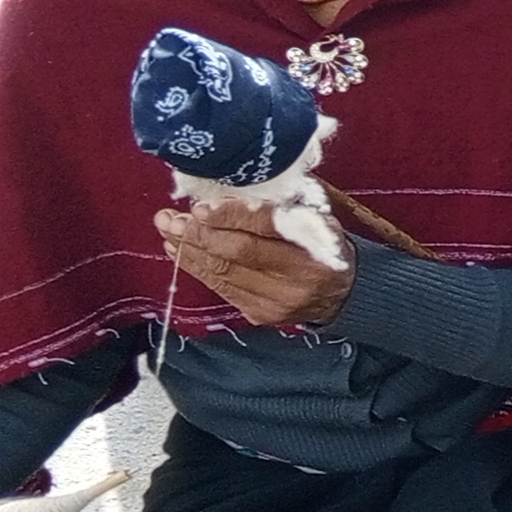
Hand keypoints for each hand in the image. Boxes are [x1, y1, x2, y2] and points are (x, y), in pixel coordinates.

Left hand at [155, 199, 350, 327]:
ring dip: (190, 249)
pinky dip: (197, 267)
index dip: (230, 216)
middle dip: (199, 233)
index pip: (268, 228)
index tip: (200, 207)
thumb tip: (224, 197)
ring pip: (223, 272)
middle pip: (239, 253)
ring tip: (168, 230)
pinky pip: (221, 288)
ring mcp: (277, 301)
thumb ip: (277, 208)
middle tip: (171, 218)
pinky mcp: (261, 314)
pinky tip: (180, 252)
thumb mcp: (314, 219)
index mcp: (317, 246)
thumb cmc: (323, 246)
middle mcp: (298, 278)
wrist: (342, 293)